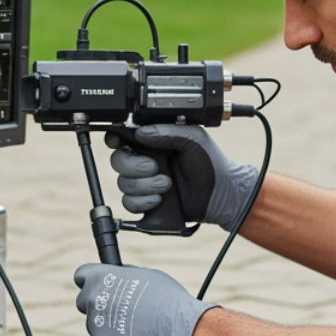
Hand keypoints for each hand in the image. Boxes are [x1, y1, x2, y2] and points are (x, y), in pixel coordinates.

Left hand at [74, 263, 219, 335]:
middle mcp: (93, 300)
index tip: (99, 286)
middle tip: (119, 309)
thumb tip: (119, 277)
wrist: (178, 329)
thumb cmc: (167, 299)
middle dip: (98, 305)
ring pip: (95, 326)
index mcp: (100, 278)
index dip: (91, 281)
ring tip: (135, 328)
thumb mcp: (145, 276)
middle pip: (84, 302)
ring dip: (108, 327)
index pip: (81, 276)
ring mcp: (95, 325)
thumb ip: (123, 277)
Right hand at [107, 125, 258, 230]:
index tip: (118, 143)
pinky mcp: (147, 202)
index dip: (114, 139)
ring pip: (123, 184)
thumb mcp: (193, 139)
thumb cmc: (210, 163)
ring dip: (144, 186)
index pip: (123, 138)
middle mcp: (145, 161)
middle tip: (154, 167)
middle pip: (118, 161)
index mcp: (153, 142)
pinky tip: (159, 200)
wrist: (221, 193)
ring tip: (166, 185)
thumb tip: (141, 133)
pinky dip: (142, 202)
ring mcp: (144, 183)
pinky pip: (129, 203)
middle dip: (134, 166)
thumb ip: (167, 132)